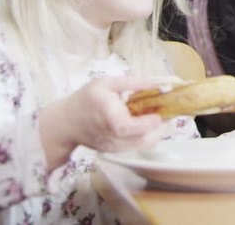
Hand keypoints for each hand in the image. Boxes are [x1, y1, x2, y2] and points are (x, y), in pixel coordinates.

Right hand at [39, 76, 165, 169]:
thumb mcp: (106, 83)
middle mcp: (111, 136)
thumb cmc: (85, 99)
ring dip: (155, 134)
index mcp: (108, 117)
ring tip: (161, 119)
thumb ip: (131, 82)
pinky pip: (134, 147)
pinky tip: (148, 125)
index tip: (159, 115)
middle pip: (141, 140)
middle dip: (160, 130)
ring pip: (141, 146)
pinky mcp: (114, 151)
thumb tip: (156, 83)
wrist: (65, 123)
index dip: (147, 123)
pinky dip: (145, 137)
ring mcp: (113, 147)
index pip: (128, 126)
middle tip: (169, 115)